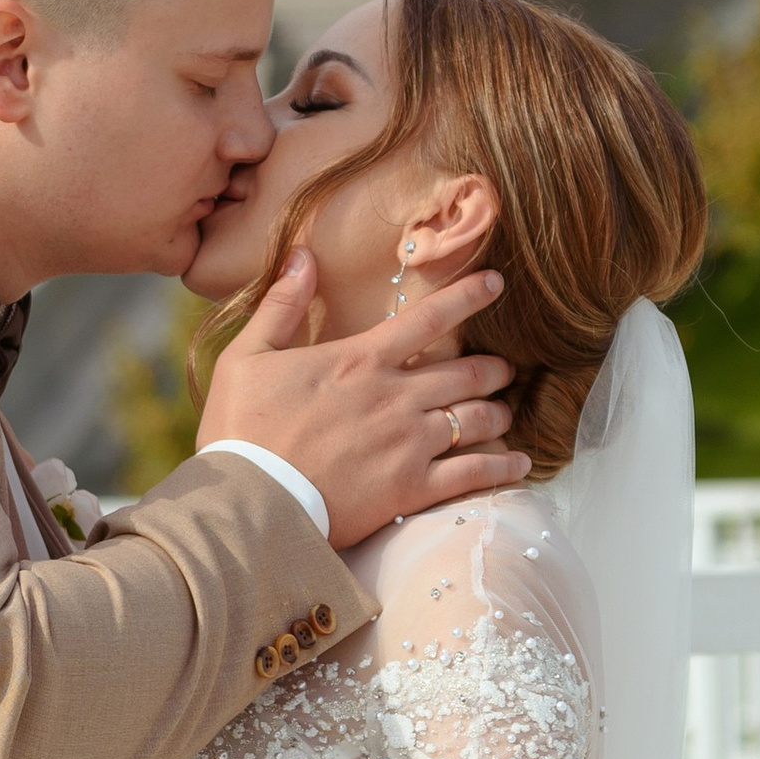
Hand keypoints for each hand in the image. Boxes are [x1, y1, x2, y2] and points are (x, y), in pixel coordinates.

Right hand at [199, 253, 528, 550]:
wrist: (247, 503)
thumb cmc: (240, 431)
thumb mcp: (247, 357)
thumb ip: (281, 305)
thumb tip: (302, 255)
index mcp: (360, 360)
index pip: (428, 319)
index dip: (468, 297)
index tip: (496, 283)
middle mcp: (396, 396)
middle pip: (466, 372)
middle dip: (494, 368)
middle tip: (505, 369)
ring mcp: (409, 443)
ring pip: (477, 418)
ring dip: (499, 411)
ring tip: (506, 411)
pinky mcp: (412, 488)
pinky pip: (474, 473)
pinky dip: (503, 466)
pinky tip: (520, 463)